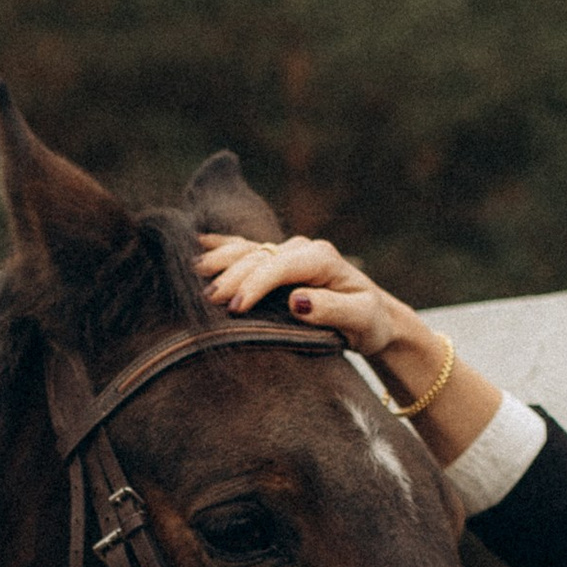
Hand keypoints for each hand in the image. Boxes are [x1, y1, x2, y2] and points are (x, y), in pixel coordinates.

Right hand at [194, 231, 506, 468]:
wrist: (373, 317)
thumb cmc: (368, 322)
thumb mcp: (360, 320)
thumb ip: (333, 309)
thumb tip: (298, 300)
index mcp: (321, 258)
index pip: (279, 265)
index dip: (255, 284)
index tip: (236, 308)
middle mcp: (302, 249)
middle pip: (257, 257)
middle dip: (231, 277)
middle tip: (208, 303)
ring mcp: (287, 252)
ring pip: (246, 249)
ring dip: (219, 261)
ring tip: (193, 275)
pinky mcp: (277, 260)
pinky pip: (244, 248)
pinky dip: (221, 246)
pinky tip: (196, 244)